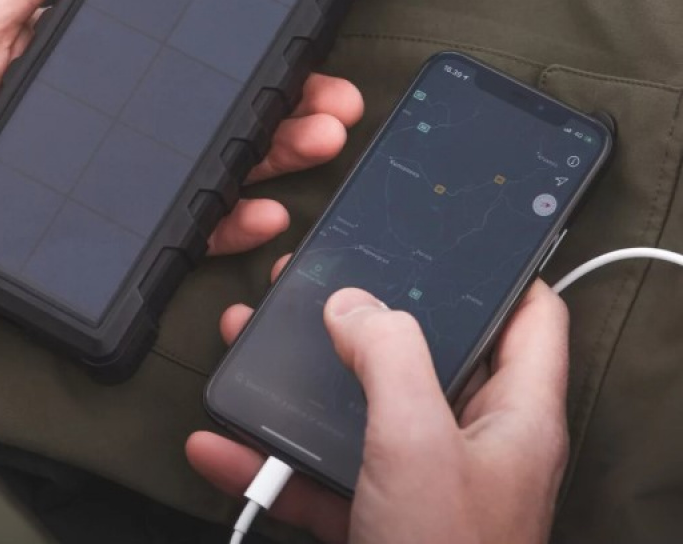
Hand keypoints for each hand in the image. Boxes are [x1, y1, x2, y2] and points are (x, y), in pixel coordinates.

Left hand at [0, 0, 364, 255]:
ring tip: (319, 140)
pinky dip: (228, 218)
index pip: (198, 43)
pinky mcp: (108, 218)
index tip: (308, 30)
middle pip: (225, 102)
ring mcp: (119, 164)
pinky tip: (261, 209)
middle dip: (291, 99)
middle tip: (335, 100)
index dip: (257, 40)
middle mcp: (125, 106)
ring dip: (278, 151)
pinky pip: (182, 220)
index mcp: (105, 50)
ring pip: (218, 159)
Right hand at [188, 275, 569, 543]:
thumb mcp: (417, 441)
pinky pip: (320, 473)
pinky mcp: (375, 519)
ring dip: (300, 379)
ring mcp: (419, 482)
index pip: (529, 315)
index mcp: (511, 413)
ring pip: (359, 407)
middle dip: (362, 313)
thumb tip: (353, 304)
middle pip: (422, 350)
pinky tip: (221, 444)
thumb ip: (390, 354)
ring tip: (251, 339)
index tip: (440, 236)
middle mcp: (470, 442)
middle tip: (318, 278)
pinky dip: (271, 457)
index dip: (495, 267)